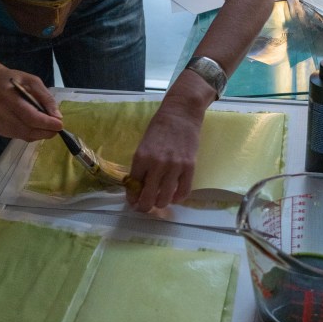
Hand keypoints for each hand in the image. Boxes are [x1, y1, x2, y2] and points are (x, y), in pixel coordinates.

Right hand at [0, 68, 62, 141]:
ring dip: (40, 133)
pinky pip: (20, 136)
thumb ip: (45, 97)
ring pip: (26, 136)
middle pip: (29, 130)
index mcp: (8, 98)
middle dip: (47, 131)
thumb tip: (57, 116)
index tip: (60, 125)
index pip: (30, 117)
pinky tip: (34, 125)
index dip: (47, 123)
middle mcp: (1, 114)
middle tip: (58, 127)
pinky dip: (32, 133)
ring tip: (48, 125)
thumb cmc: (10, 79)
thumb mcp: (31, 80)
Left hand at [126, 95, 203, 211]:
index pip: (133, 186)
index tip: (133, 202)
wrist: (180, 114)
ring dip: (160, 204)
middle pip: (148, 198)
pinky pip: (183, 192)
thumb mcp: (143, 145)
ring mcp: (174, 167)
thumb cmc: (159, 128)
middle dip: (144, 207)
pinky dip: (177, 198)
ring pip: (165, 199)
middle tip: (145, 207)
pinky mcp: (190, 167)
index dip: (132, 198)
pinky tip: (174, 196)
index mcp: (141, 158)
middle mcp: (157, 165)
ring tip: (159, 201)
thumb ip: (141, 166)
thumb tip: (139, 187)